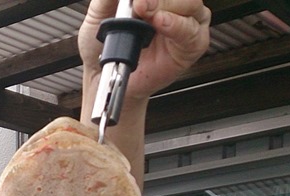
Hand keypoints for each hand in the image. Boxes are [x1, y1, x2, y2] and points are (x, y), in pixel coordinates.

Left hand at [77, 0, 210, 186]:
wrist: (102, 92)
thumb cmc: (100, 61)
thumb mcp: (94, 25)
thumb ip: (106, 2)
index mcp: (152, 4)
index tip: (135, 0)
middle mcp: (172, 13)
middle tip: (140, 6)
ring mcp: (183, 31)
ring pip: (194, 6)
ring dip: (171, 8)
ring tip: (147, 15)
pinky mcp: (188, 51)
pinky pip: (195, 34)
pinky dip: (179, 27)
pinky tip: (160, 27)